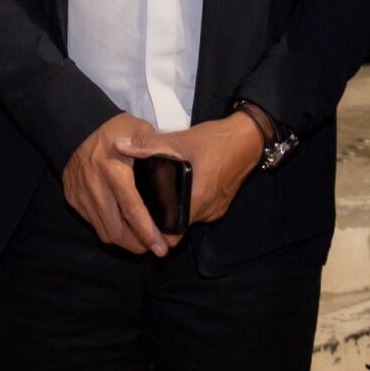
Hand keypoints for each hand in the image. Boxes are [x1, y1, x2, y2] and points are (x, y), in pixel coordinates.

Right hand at [61, 115, 171, 255]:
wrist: (75, 126)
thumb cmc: (113, 129)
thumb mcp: (140, 130)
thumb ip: (157, 150)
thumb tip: (178, 169)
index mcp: (114, 170)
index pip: (132, 210)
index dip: (148, 232)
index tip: (162, 247)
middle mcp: (95, 187)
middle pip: (117, 230)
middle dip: (138, 245)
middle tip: (155, 247)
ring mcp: (81, 195)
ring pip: (104, 232)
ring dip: (125, 241)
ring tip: (142, 241)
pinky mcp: (73, 200)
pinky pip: (94, 223)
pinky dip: (110, 229)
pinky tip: (124, 226)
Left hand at [117, 114, 264, 227]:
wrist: (249, 137)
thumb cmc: (216, 140)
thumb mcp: (180, 140)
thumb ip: (148, 146)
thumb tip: (120, 146)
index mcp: (197, 200)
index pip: (172, 233)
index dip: (155, 232)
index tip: (138, 224)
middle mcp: (208, 211)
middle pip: (179, 226)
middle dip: (162, 220)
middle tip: (141, 208)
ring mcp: (217, 208)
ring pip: (190, 218)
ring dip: (176, 211)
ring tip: (156, 198)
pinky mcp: (222, 202)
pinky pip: (200, 210)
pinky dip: (188, 204)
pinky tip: (177, 190)